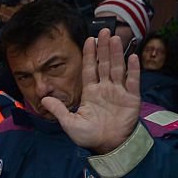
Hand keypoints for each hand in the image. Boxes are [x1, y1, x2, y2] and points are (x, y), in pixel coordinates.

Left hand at [40, 29, 140, 154]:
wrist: (108, 146)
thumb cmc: (89, 136)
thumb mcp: (69, 123)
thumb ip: (58, 110)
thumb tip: (44, 98)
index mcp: (90, 93)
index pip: (89, 69)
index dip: (89, 55)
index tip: (89, 40)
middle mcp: (105, 89)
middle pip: (104, 64)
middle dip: (103, 48)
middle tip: (104, 31)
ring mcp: (119, 92)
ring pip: (118, 68)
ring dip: (116, 53)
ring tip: (115, 38)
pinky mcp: (131, 98)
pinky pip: (132, 81)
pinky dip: (133, 69)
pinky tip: (132, 57)